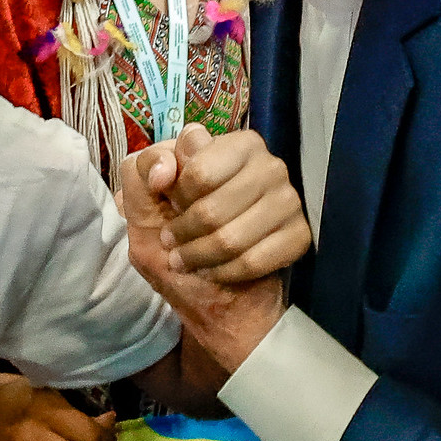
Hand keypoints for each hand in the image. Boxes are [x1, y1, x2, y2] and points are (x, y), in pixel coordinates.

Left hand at [117, 135, 287, 373]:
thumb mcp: (143, 206)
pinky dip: (224, 273)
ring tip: (185, 261)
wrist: (217, 296)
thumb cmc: (177, 239)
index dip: (175, 196)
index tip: (168, 209)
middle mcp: (269, 164)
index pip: (198, 169)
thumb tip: (163, 169)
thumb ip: (141, 173)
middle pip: (212, 208)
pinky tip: (213, 272)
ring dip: (199, 257)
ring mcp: (289, 200)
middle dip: (183, 233)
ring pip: (232, 237)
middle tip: (172, 243)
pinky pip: (254, 260)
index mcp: (233, 145)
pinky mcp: (300, 236)